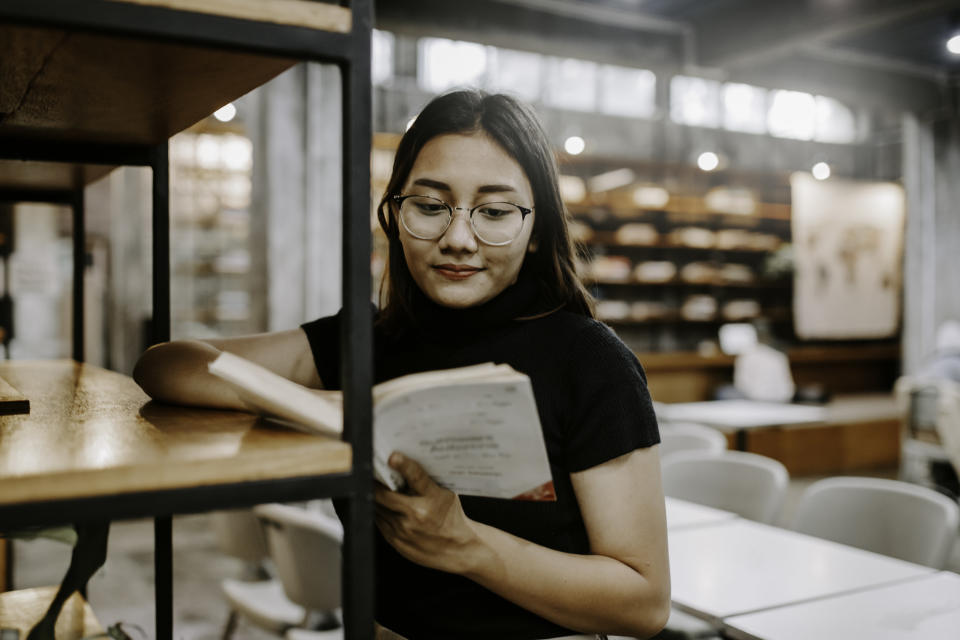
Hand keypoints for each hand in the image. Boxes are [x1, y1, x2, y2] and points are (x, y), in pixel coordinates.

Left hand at [374, 452, 483, 573]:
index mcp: (433, 499)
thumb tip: (403, 461)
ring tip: (373, 484)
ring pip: (377, 507)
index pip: (417, 477)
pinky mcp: (395, 540)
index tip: (392, 457)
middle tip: (371, 469)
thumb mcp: (446, 494)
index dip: (404, 465)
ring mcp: (403, 529)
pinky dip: (377, 509)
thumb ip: (426, 480)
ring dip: (373, 495)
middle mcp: (417, 515)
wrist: (456, 549)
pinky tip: (380, 503)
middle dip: (375, 481)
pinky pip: (378, 519)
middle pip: (385, 494)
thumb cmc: (450, 516)